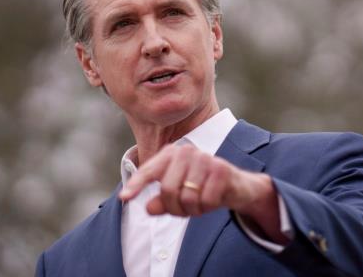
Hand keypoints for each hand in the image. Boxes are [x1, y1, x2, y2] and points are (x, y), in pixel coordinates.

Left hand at [119, 144, 288, 243]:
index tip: (124, 198)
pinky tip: (214, 199)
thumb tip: (148, 208)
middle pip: (168, 190)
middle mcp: (187, 152)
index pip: (149, 171)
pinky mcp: (221, 170)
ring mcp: (205, 159)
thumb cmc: (202, 188)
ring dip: (193, 210)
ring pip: (187, 198)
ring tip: (200, 203)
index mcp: (171, 154)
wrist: (238, 186)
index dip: (136, 185)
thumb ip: (161, 201)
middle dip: (175, 208)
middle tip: (185, 210)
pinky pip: (205, 201)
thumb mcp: (179, 196)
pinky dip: (207, 207)